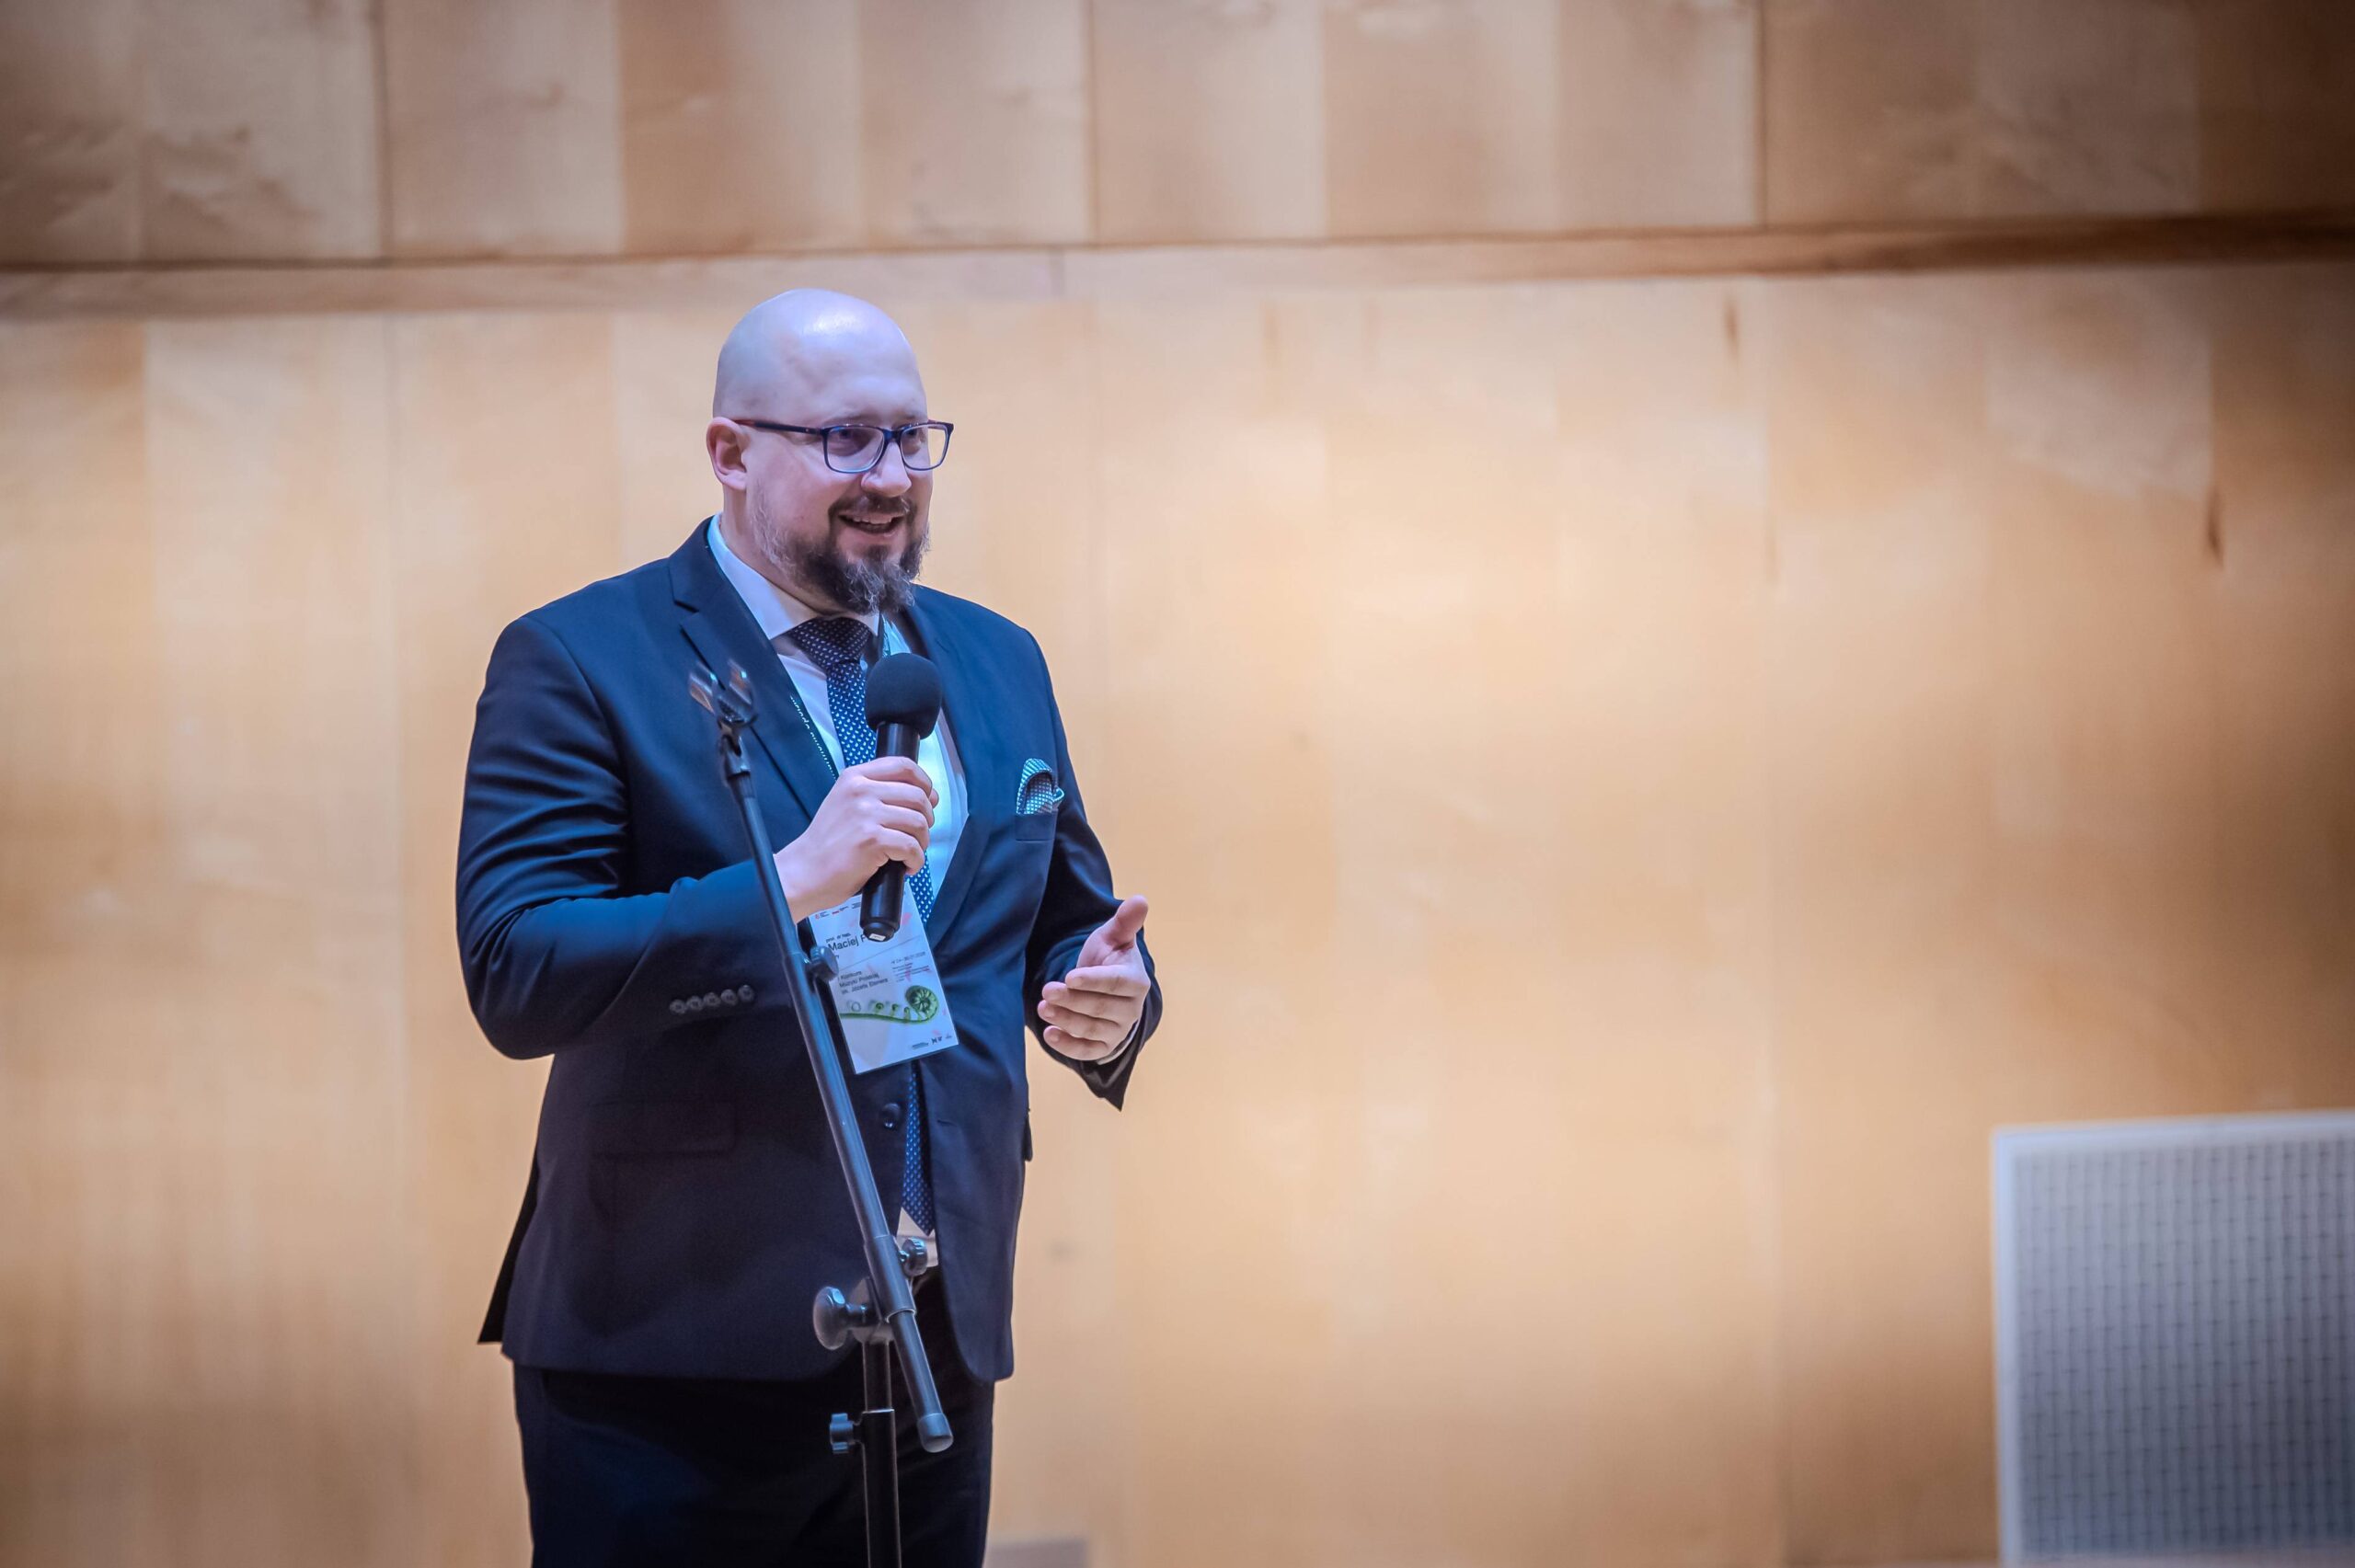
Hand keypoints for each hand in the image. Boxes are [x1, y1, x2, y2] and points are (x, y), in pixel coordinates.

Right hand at [774, 757, 936, 918]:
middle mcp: (860, 790)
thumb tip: (928, 796)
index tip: (929, 799)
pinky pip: (912, 847)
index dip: (925, 782)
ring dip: (922, 842)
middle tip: (918, 836)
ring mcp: (866, 814)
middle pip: (918, 795)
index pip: (904, 765)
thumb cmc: (827, 844)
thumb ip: (879, 793)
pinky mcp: (872, 839)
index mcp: (855, 777)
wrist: (804, 871)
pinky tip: (906, 867)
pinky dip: (916, 860)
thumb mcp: (846, 803)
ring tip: (910, 854)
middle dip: (927, 819)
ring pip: (919, 822)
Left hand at [1039, 895, 1149, 1061]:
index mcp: (1135, 981)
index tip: (1069, 977)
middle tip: (1047, 991)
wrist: (1106, 990)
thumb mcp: (1113, 938)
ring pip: (1091, 1029)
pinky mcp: (1104, 1047)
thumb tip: (1140, 899)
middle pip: (1100, 1008)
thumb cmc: (1108, 960)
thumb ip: (1124, 922)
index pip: (1115, 983)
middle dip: (1072, 1001)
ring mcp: (1118, 1031)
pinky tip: (1050, 1034)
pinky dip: (1068, 1046)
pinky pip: (1087, 1051)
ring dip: (1066, 1020)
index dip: (1093, 981)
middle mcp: (1131, 1009)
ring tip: (1042, 1007)